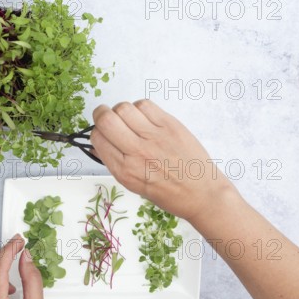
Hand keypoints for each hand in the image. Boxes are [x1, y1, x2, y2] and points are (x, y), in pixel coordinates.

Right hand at [90, 99, 234, 222]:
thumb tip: (98, 145)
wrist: (202, 193)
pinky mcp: (170, 125)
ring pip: (123, 108)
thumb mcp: (134, 185)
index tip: (102, 133)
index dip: (96, 132)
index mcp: (125, 171)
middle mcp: (138, 153)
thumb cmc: (168, 193)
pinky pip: (145, 105)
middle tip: (106, 118)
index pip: (97, 139)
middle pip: (106, 120)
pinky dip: (139, 108)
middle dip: (100, 114)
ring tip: (129, 119)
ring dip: (120, 111)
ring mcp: (155, 137)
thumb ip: (114, 163)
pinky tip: (144, 118)